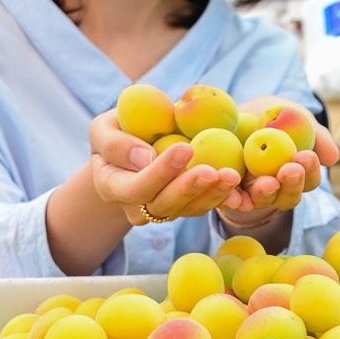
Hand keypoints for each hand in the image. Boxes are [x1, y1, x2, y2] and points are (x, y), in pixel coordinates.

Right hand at [89, 108, 245, 226]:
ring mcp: (162, 210)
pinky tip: (235, 183)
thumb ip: (115, 142)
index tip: (184, 148)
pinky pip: (202, 205)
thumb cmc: (115, 132)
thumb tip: (146, 158)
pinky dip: (220, 195)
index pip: (137, 186)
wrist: (128, 147)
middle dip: (190, 188)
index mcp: (112, 187)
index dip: (161, 172)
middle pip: (165, 204)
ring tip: (232, 176)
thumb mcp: (103, 129)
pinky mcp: (184, 206)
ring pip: (187, 209)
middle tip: (213, 170)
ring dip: (212, 194)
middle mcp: (136, 207)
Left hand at [218, 98, 338, 224]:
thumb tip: (332, 158)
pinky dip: (231, 196)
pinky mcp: (226, 191)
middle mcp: (276, 189)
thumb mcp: (294, 116)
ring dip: (265, 193)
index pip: (308, 180)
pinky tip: (233, 189)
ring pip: (260, 201)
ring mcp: (250, 193)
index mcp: (296, 174)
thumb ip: (315, 135)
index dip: (310, 171)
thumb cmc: (270, 114)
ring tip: (266, 182)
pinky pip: (229, 198)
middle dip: (291, 185)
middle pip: (288, 197)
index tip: (307, 156)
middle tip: (289, 170)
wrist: (231, 113)